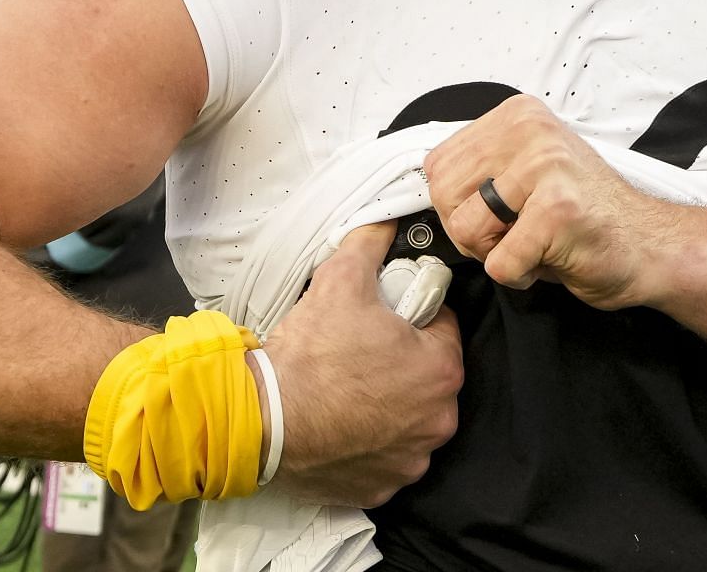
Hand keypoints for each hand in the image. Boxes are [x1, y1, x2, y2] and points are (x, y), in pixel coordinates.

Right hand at [260, 223, 462, 506]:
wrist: (264, 421)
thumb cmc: (310, 354)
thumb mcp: (341, 279)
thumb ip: (371, 243)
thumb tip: (386, 219)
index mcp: (441, 369)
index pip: (443, 327)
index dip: (413, 316)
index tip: (385, 317)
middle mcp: (437, 420)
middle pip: (427, 376)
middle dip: (401, 361)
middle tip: (360, 349)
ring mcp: (410, 459)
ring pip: (408, 418)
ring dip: (387, 403)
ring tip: (346, 385)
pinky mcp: (381, 486)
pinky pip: (384, 455)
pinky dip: (367, 440)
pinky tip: (340, 421)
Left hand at [425, 95, 669, 309]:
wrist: (650, 245)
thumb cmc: (585, 215)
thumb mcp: (528, 169)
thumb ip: (483, 168)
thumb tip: (429, 188)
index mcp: (517, 115)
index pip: (438, 164)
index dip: (456, 204)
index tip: (495, 214)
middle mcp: (529, 131)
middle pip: (444, 197)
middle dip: (472, 233)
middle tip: (514, 237)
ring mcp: (544, 167)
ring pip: (465, 230)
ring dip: (495, 254)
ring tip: (533, 245)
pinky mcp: (556, 210)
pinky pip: (500, 263)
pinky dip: (521, 276)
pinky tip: (552, 260)